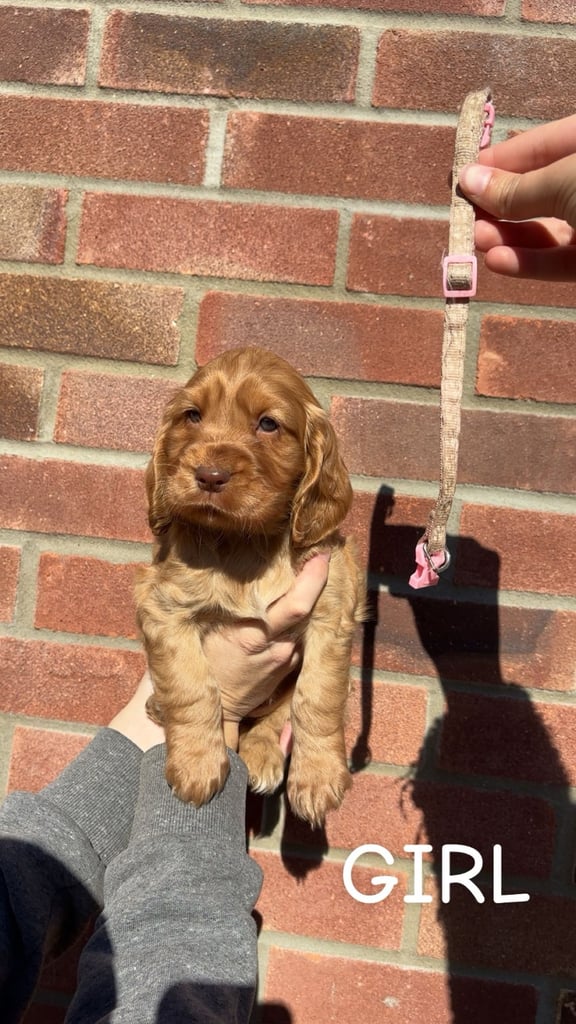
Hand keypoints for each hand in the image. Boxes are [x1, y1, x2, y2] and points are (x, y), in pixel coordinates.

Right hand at [204, 552, 330, 748]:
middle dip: (318, 578)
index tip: (321, 553)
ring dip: (311, 597)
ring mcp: (287, 656)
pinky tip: (296, 605)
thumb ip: (233, 604)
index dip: (314, 578)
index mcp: (255, 634)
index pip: (297, 603)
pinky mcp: (291, 664)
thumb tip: (244, 565)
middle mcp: (278, 645)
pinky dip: (301, 618)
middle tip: (324, 553)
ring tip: (310, 570)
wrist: (218, 707)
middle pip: (309, 608)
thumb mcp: (211, 629)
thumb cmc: (206, 660)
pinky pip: (300, 634)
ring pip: (306, 620)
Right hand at [458, 113, 575, 279]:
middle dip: (500, 203)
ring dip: (508, 236)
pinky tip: (497, 261)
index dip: (502, 158)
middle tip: (464, 212)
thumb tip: (467, 180)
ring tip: (476, 238)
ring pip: (547, 229)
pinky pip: (560, 261)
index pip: (544, 144)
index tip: (462, 174)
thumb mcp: (564, 180)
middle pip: (541, 190)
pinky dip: (530, 263)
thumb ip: (515, 188)